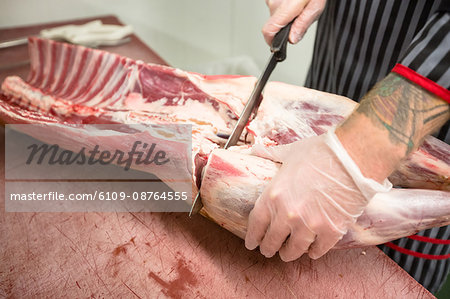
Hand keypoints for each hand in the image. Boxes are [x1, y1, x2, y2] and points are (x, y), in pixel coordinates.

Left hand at [245, 130, 391, 260]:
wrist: (352, 158)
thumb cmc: (321, 152)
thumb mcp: (290, 152)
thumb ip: (271, 154)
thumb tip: (256, 149)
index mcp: (273, 195)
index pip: (256, 224)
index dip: (253, 237)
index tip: (252, 243)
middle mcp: (288, 214)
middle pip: (272, 241)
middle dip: (268, 248)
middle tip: (268, 251)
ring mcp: (309, 225)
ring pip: (294, 250)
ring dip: (289, 254)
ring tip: (287, 254)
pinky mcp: (331, 231)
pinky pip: (319, 249)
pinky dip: (314, 252)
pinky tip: (312, 251)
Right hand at [263, 0, 325, 44]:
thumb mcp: (316, 6)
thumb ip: (303, 24)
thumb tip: (292, 39)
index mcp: (286, 8)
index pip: (268, 31)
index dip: (271, 42)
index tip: (277, 46)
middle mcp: (275, 2)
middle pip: (274, 24)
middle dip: (286, 25)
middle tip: (301, 16)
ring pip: (275, 14)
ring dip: (286, 14)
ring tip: (300, 4)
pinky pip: (276, 4)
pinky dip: (285, 5)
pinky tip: (294, 0)